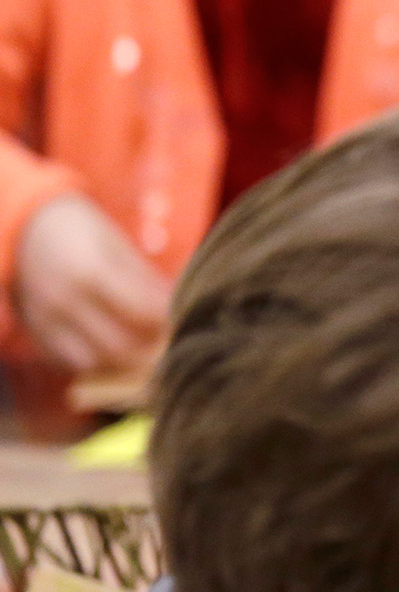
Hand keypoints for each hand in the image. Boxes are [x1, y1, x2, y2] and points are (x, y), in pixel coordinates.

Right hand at [12, 193, 168, 375]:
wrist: (18, 228)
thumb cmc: (77, 230)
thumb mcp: (114, 244)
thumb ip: (145, 278)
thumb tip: (181, 304)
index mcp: (89, 273)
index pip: (142, 312)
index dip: (169, 320)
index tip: (186, 319)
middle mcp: (63, 303)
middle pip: (120, 346)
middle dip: (151, 349)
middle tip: (171, 341)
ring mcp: (44, 322)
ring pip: (94, 362)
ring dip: (123, 361)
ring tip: (145, 348)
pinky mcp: (35, 333)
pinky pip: (69, 362)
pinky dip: (96, 362)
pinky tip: (114, 349)